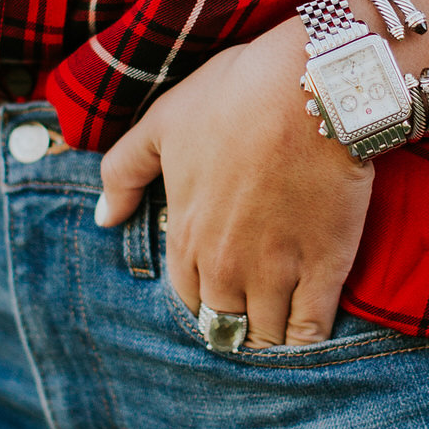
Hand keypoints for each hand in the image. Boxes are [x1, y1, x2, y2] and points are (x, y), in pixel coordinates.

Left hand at [96, 20, 372, 346]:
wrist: (309, 86)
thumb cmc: (234, 95)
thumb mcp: (162, 122)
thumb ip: (124, 172)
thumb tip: (104, 217)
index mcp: (185, 236)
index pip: (188, 298)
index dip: (203, 302)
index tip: (219, 299)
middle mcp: (225, 266)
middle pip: (225, 325)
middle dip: (235, 328)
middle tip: (252, 323)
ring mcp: (275, 272)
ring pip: (267, 335)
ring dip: (271, 341)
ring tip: (282, 336)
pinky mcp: (324, 268)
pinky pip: (312, 329)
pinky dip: (310, 342)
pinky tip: (311, 341)